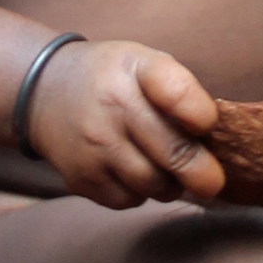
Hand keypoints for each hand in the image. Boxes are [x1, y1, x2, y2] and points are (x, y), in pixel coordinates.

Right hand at [23, 39, 224, 207]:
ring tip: (166, 169)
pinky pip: (130, 200)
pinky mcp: (82, 178)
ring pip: (155, 185)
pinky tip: (133, 172)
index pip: (178, 93)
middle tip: (213, 181)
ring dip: (171, 184)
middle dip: (204, 174)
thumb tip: (217, 144)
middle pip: (175, 153)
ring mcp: (95, 146)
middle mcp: (113, 106)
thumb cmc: (113, 79)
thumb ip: (181, 93)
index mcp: (137, 69)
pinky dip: (141, 193)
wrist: (44, 92)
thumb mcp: (144, 62)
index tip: (207, 125)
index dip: (202, 115)